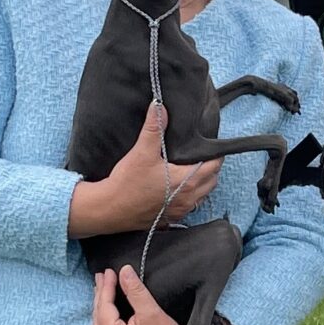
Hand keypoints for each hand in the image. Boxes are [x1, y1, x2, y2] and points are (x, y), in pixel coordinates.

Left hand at [93, 266, 205, 324]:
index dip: (106, 286)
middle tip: (101, 276)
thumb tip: (124, 271)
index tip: (108, 271)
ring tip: (102, 290)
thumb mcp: (151, 311)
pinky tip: (107, 311)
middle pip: (98, 316)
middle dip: (100, 295)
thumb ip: (135, 290)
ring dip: (101, 307)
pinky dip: (104, 321)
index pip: (104, 306)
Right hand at [100, 103, 221, 232]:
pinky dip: (190, 196)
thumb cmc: (127, 183)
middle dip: (210, 167)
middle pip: (212, 180)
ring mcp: (180, 211)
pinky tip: (178, 187)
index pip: (214, 165)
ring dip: (201, 183)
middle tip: (200, 154)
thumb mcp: (142, 151)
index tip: (209, 145)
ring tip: (191, 169)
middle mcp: (188, 199)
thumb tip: (159, 106)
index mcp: (187, 181)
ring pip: (202, 195)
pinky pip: (189, 206)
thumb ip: (154, 127)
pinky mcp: (169, 218)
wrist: (108, 209)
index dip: (214, 154)